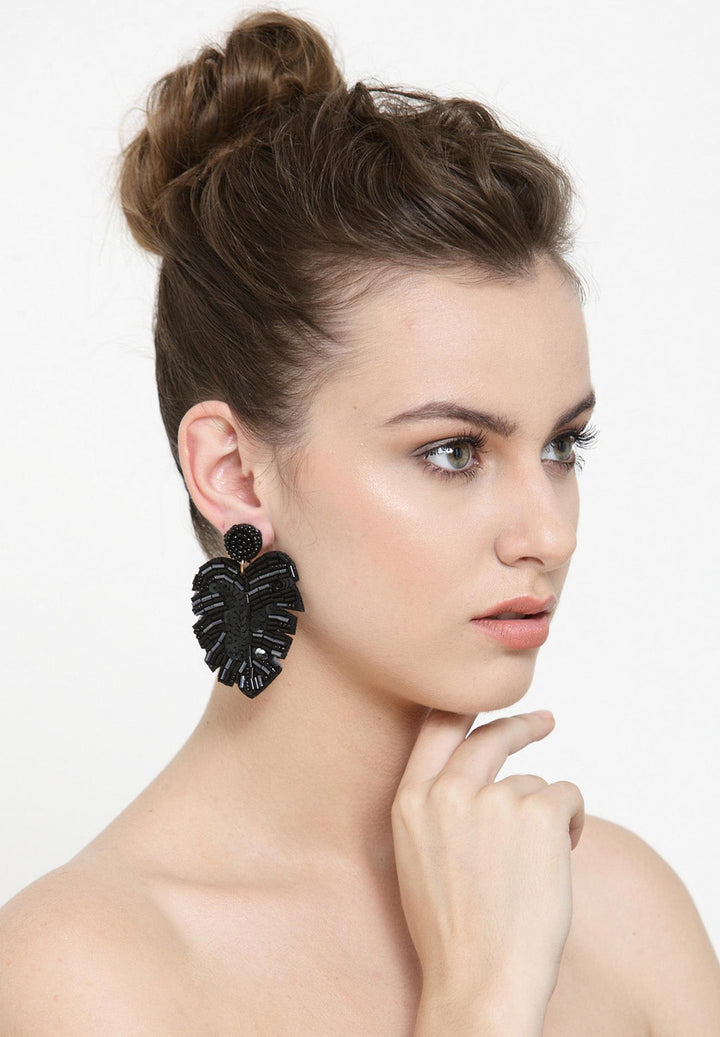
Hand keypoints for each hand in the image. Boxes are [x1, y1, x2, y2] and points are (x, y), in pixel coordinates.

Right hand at [391, 709, 583, 1021]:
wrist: (479, 982)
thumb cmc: (453, 935)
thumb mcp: (417, 858)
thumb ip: (434, 809)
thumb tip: (474, 778)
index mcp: (409, 802)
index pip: (435, 728)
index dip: (463, 709)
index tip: (484, 703)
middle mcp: (446, 792)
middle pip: (489, 734)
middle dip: (521, 724)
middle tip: (545, 721)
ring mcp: (492, 800)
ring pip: (535, 783)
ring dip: (546, 815)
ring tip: (536, 870)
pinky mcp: (536, 813)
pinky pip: (568, 796)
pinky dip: (573, 824)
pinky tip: (559, 863)